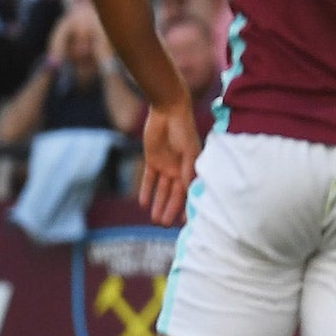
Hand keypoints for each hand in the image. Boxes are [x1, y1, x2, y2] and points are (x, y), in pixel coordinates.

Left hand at [138, 101, 200, 225]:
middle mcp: (180, 170)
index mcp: (192, 169)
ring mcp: (166, 166)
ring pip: (161, 191)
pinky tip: (142, 204)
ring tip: (154, 220)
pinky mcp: (152, 160)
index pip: (190, 193)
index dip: (188, 207)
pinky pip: (149, 180)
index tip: (185, 223)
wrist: (168, 110)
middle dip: (170, 210)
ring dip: (158, 204)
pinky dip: (146, 191)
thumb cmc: (184, 129)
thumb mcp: (189, 150)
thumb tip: (188, 189)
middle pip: (174, 195)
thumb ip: (188, 169)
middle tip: (163, 225)